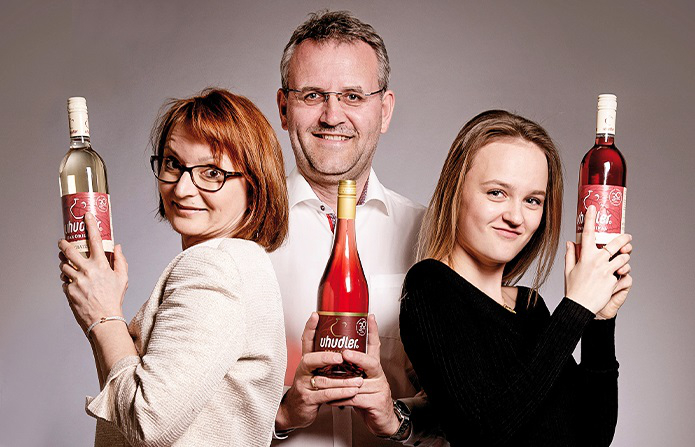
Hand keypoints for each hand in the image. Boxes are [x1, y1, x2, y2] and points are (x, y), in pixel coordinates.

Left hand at [59, 212, 127, 333]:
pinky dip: (67, 280)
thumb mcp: (122, 279)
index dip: (90, 226)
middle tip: (62, 241)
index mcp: (101, 265)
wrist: (103, 319)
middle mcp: (87, 271)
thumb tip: (117, 247)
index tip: (86, 217)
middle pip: (69, 250)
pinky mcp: (68, 290)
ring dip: (64, 263)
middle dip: (63, 244)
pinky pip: (64, 280)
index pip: (95, 240)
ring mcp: (76, 280)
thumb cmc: (114, 299)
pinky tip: (74, 283)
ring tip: (67, 264)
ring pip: (63, 265)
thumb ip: (120, 261)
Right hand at [275, 313, 363, 431]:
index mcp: (307, 361)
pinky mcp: (308, 399)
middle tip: (341, 357)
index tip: (316, 315)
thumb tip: (347, 346)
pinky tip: (351, 392)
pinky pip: (325, 395)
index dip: (310, 327)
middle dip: (326, 357)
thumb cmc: (308, 388)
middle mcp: (303, 371)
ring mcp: (304, 385)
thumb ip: (327, 360)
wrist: (294, 411)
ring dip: (342, 380)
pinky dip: (340, 393)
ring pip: (323, 380)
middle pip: (310, 359)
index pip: (306, 341)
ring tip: (358, 380)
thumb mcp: (315, 371)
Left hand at [328, 315, 400, 437]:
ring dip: (341, 383)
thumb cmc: (369, 400)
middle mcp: (378, 375)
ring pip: (358, 383)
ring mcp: (379, 388)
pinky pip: (356, 399)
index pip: (375, 346)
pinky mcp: (376, 402)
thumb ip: (349, 370)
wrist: (382, 421)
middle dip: (357, 357)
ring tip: (327, 380)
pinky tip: (333, 400)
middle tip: (344, 354)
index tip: (369, 317)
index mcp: (373, 368)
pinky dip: (342, 399)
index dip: (373, 331)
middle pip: (371, 362)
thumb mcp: (360, 381)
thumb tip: (331, 358)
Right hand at [564, 205, 631, 313]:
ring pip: (624, 258)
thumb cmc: (573, 289)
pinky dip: (621, 274)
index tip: (593, 208)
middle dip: (625, 238)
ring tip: (623, 260)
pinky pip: (623, 273)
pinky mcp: (613, 280)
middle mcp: (597, 261)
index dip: (591, 219)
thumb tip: (570, 243)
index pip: (588, 233)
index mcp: (585, 256)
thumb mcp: (569, 270)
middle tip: (628, 237)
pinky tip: (617, 277)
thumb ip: (570, 255)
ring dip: (625, 258)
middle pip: (616, 243)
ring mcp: (606, 270)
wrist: (580, 306)